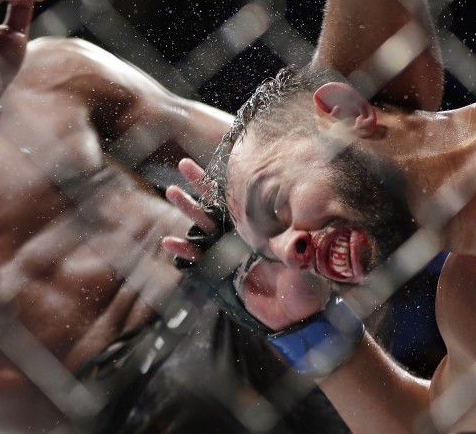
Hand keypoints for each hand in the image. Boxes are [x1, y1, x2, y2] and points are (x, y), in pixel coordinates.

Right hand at [164, 159, 328, 331]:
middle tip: (184, 164)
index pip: (242, 198)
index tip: (221, 158)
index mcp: (262, 226)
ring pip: (202, 225)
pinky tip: (169, 242)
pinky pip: (197, 259)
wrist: (295, 316)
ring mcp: (227, 252)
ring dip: (187, 209)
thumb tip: (301, 237)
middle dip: (199, 184)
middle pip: (217, 204)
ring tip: (173, 192)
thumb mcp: (306, 258)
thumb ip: (300, 247)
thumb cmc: (306, 284)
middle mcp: (242, 234)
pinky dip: (183, 250)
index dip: (229, 179)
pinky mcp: (217, 273)